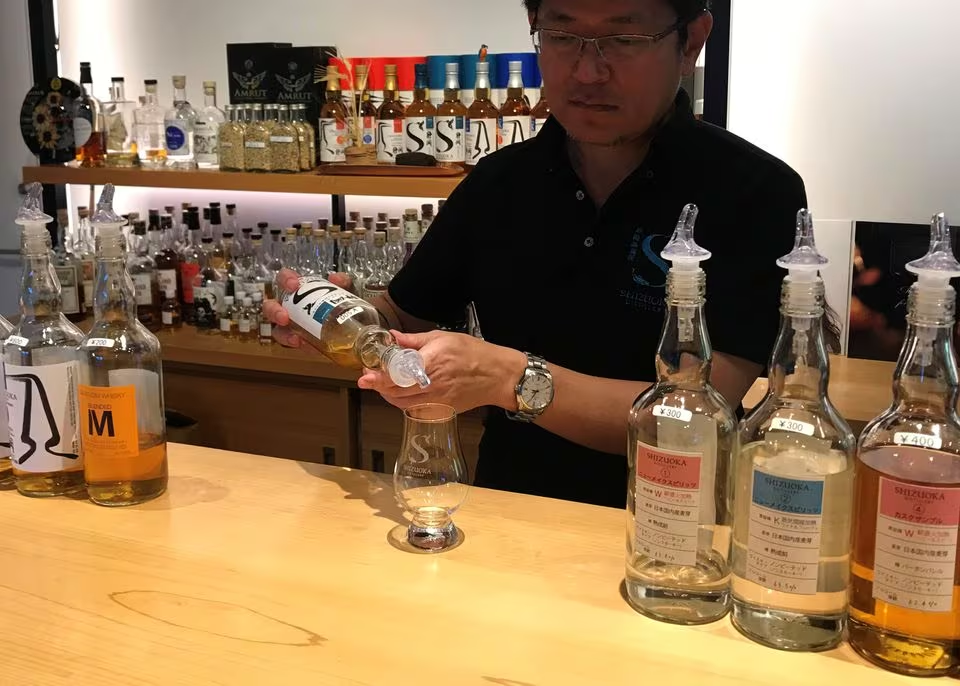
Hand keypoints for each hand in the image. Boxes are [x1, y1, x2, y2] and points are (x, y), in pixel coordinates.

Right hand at [262, 269, 352, 348]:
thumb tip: (337, 279)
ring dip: (284, 334)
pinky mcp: (298, 341)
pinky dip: (300, 345)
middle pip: (270, 306)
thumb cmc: (340, 305)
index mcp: (298, 290)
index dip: (285, 279)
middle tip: (284, 316)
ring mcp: (291, 326)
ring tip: (294, 339)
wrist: (350, 328)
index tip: (293, 285)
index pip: (284, 279)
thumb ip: (344, 283)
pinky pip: (293, 344)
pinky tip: (307, 345)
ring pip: (277, 330)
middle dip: (274, 311)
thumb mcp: (346, 291)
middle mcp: (290, 307)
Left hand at [357, 330, 525, 413]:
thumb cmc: (474, 354)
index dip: (378, 377)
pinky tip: (401, 394)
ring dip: (389, 395)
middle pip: (395, 392)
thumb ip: (415, 340)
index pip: (396, 375)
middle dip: (379, 386)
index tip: (365, 375)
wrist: (497, 376)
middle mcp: (431, 385)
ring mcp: (436, 400)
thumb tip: (394, 337)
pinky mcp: (441, 410)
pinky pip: (415, 410)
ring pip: (402, 403)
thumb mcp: (443, 337)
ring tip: (383, 384)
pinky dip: (403, 403)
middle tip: (370, 377)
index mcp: (430, 363)